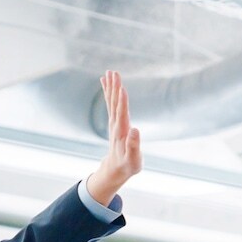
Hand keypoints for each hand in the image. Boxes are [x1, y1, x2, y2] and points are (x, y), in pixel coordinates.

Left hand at [86, 70, 141, 205]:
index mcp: (122, 132)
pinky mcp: (114, 121)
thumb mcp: (134, 159)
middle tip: (113, 72)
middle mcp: (115, 124)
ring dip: (110, 86)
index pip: (122, 114)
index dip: (122, 101)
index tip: (121, 87)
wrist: (115, 169)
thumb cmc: (128, 165)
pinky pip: (110, 103)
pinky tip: (106, 82)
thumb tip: (135, 130)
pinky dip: (108, 92)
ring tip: (109, 72)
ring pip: (111, 101)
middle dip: (114, 88)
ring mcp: (114, 122)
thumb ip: (134, 145)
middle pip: (114, 103)